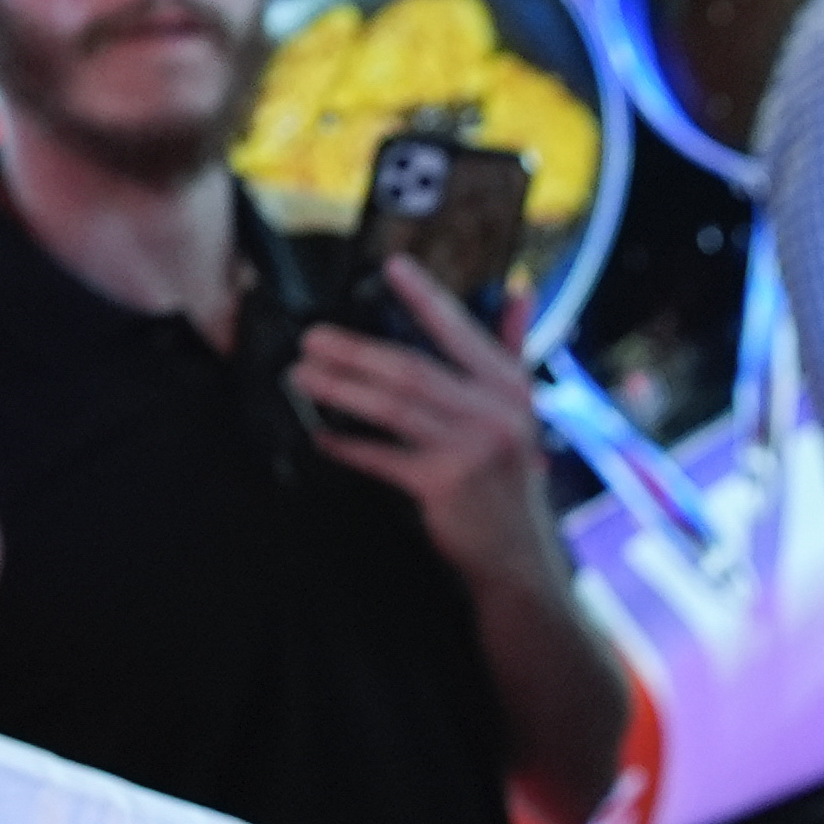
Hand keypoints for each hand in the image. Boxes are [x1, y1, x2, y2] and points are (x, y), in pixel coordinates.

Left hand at [290, 269, 565, 591]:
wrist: (518, 555)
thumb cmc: (507, 479)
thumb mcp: (520, 410)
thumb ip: (514, 347)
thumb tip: (518, 288)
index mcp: (509, 387)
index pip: (460, 331)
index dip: (425, 297)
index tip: (393, 267)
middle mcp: (495, 412)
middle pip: (412, 369)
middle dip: (355, 351)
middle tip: (312, 338)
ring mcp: (471, 449)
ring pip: (393, 407)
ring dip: (342, 389)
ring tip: (303, 376)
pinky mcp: (446, 484)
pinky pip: (384, 457)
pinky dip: (350, 447)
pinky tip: (321, 438)